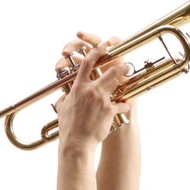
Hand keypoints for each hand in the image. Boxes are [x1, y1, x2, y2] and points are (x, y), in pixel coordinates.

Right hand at [49, 30, 132, 148]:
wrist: (76, 142)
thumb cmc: (69, 128)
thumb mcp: (62, 110)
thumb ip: (64, 99)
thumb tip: (64, 97)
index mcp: (78, 88)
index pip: (87, 63)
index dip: (96, 52)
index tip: (103, 46)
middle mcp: (90, 90)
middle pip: (109, 70)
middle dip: (119, 66)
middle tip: (124, 65)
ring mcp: (100, 99)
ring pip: (116, 82)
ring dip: (123, 80)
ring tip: (126, 80)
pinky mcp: (109, 110)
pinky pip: (121, 104)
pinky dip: (124, 106)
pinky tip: (124, 109)